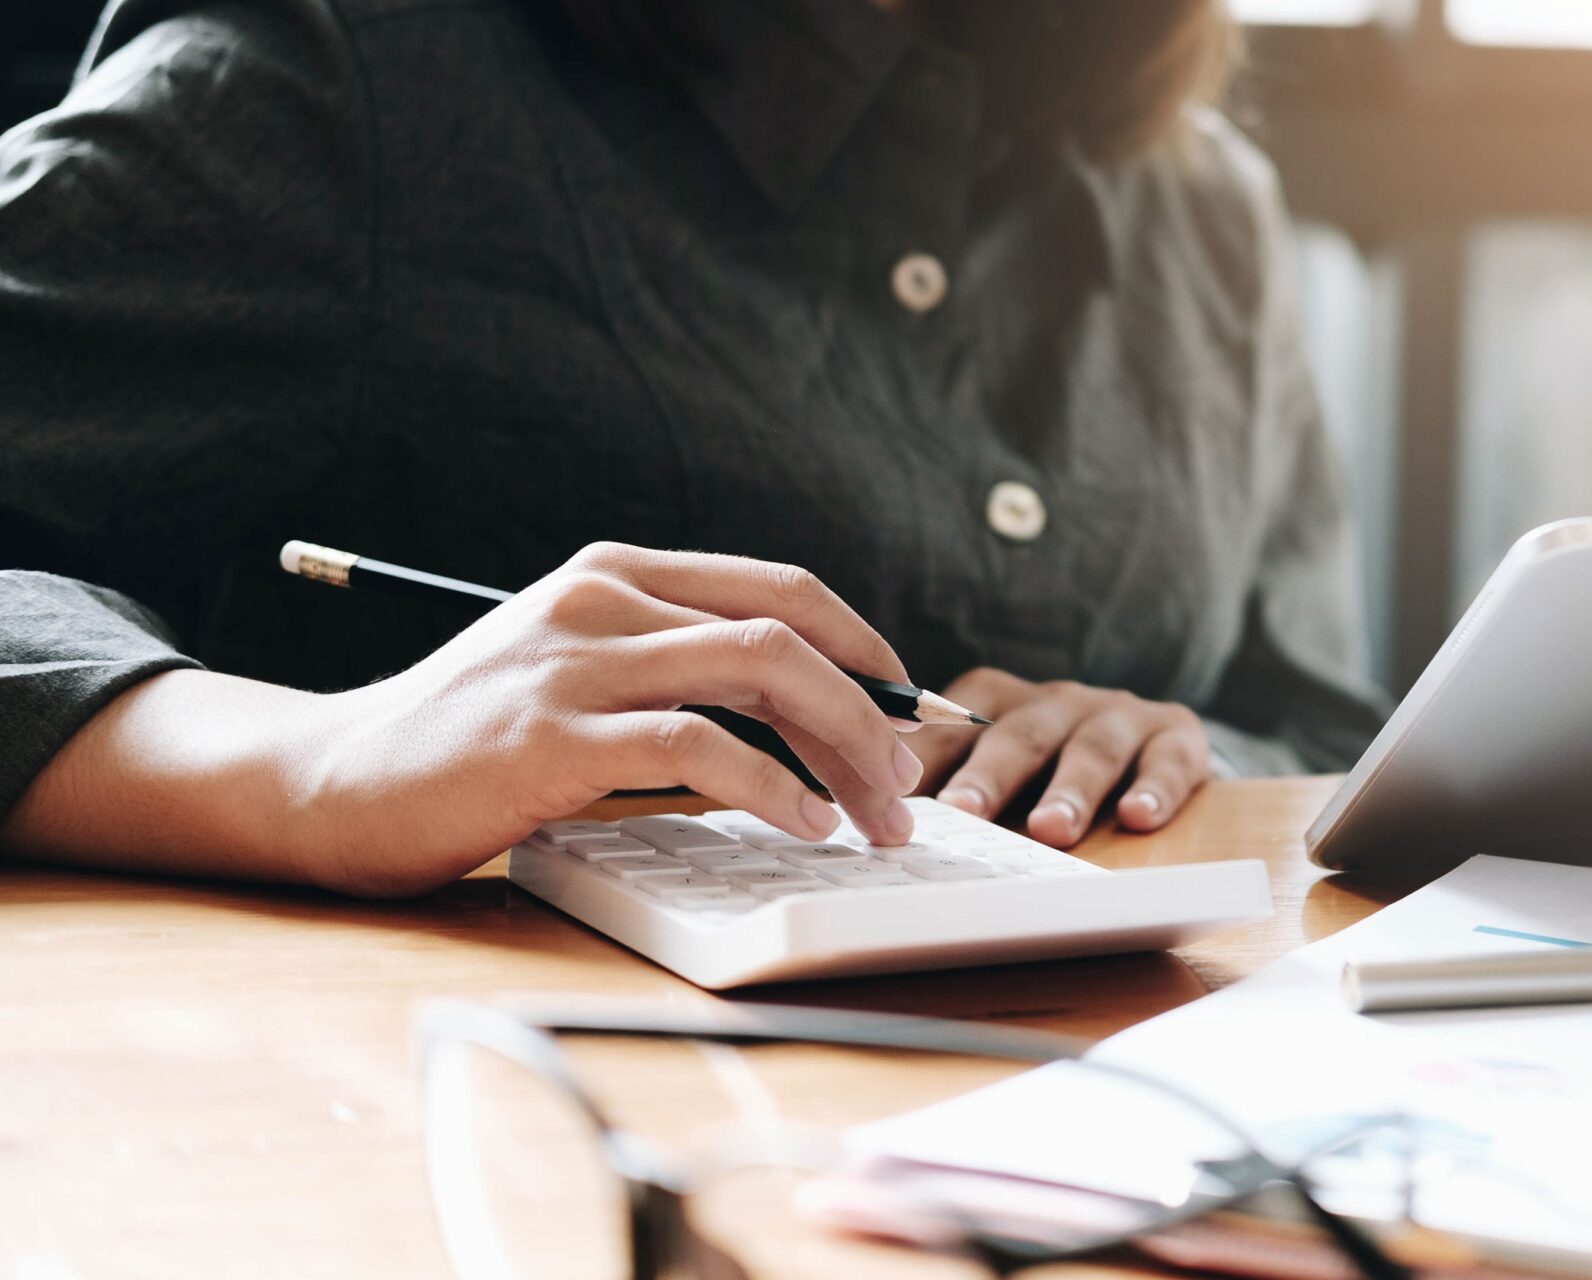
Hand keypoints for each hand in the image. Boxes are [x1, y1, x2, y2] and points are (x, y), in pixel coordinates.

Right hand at [5, 544, 923, 895]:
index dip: (863, 648)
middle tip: (906, 785)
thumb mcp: (576, 674)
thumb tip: (807, 710)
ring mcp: (576, 661)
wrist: (331, 784)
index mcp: (615, 574)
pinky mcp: (554, 733)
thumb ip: (672, 669)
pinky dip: (771, 788)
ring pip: (762, 672)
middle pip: (789, 630)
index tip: (907, 712)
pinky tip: (799, 826)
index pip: (781, 587)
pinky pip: (701, 745)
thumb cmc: (467, 746)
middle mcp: (602, 599)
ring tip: (871, 815)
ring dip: (842, 749)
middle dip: (870, 711)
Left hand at [907, 668, 1211, 846]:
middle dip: (990, 775)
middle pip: (1018, 735)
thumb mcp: (990, 773)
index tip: (891, 799)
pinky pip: (1167, 759)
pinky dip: (1155, 788)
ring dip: (1070, 791)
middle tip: (962, 812)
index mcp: (995, 704)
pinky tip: (1138, 818)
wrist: (1152, 750)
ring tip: (1050, 831)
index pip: (950, 728)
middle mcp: (1054, 702)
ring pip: (1091, 749)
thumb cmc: (1049, 773)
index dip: (922, 763)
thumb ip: (940, 791)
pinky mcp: (1176, 736)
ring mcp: (1117, 716)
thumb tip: (862, 828)